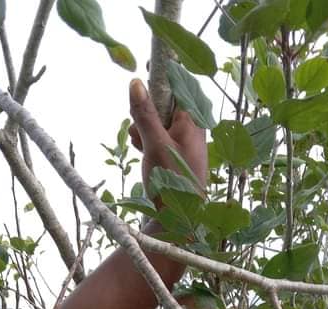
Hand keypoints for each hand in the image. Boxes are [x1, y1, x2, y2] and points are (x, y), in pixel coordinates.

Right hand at [128, 79, 207, 205]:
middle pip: (165, 104)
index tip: (146, 67)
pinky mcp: (178, 156)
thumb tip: (135, 83)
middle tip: (137, 127)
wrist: (179, 221)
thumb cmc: (172, 183)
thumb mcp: (154, 145)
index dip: (161, 76)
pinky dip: (149, 142)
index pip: (177, 84)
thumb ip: (145, 115)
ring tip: (139, 146)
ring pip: (160, 123)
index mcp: (191, 121)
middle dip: (147, 111)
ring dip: (145, 129)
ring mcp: (185, 143)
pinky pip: (161, 139)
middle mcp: (191, 129)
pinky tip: (142, 154)